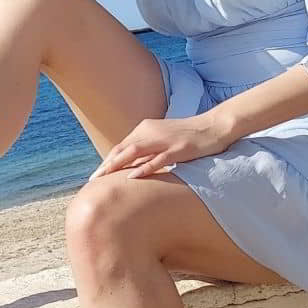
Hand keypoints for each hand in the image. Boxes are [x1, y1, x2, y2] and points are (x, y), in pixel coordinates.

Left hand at [90, 113, 235, 179]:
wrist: (214, 126)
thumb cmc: (189, 135)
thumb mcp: (164, 139)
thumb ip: (149, 149)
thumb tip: (134, 166)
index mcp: (146, 129)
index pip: (121, 146)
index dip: (107, 161)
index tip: (96, 175)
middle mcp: (151, 132)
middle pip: (122, 149)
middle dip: (106, 165)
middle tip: (92, 181)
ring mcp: (165, 140)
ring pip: (134, 153)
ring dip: (117, 166)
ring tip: (104, 179)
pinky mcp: (179, 149)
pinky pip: (157, 160)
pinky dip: (143, 168)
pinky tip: (132, 177)